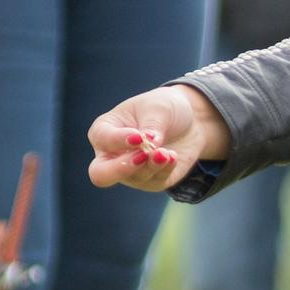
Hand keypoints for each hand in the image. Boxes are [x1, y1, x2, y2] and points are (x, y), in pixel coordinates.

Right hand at [85, 85, 231, 190]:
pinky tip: (173, 156)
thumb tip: (151, 143)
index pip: (102, 139)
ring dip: (152, 165)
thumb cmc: (164, 109)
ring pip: (134, 178)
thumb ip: (151, 125)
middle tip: (142, 156)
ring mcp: (130, 171)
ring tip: (166, 152)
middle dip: (120, 168)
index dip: (119, 140)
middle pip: (100, 174)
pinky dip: (165, 170)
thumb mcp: (158, 108)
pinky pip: (155, 182)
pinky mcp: (152, 181)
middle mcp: (112, 155)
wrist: (189, 121)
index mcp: (104, 130)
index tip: (140, 136)